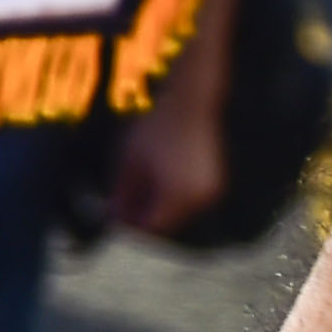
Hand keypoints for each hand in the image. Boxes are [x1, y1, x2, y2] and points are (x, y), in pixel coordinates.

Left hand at [113, 88, 227, 237]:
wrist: (190, 104)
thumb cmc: (156, 129)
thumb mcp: (130, 162)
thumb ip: (123, 193)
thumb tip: (115, 216)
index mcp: (177, 197)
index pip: (151, 228)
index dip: (130, 226)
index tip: (114, 216)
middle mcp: (199, 200)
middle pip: (166, 223)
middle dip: (143, 216)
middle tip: (122, 203)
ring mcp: (211, 193)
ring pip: (178, 213)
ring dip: (158, 207)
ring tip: (138, 188)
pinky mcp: (216, 184)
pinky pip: (190, 201)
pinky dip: (173, 197)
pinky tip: (158, 180)